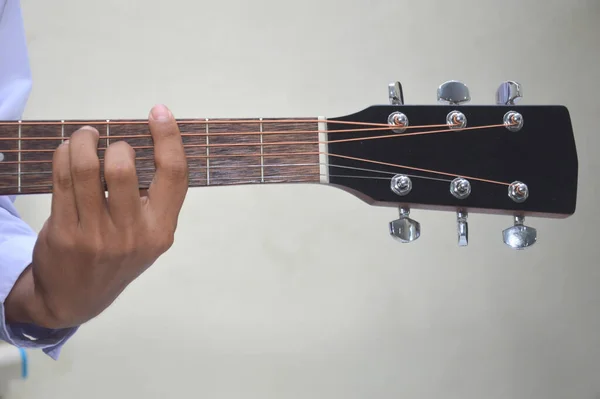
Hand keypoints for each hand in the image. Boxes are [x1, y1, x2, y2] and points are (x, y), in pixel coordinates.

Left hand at [5, 105, 187, 328]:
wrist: (76, 298)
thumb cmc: (117, 258)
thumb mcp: (148, 237)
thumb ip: (153, 200)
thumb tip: (148, 143)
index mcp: (161, 230)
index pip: (174, 175)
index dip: (169, 138)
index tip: (160, 112)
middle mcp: (132, 234)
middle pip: (124, 168)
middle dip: (114, 144)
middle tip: (108, 142)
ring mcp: (96, 235)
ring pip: (85, 169)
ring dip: (83, 141)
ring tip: (84, 136)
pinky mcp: (64, 233)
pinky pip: (62, 180)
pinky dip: (63, 156)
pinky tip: (66, 152)